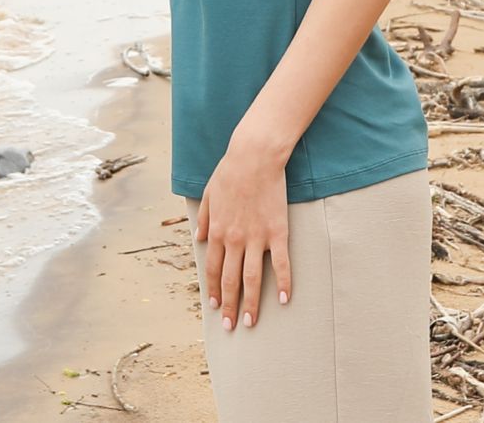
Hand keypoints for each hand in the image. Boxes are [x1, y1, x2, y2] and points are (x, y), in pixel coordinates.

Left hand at [194, 139, 291, 330]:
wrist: (254, 157)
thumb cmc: (230, 171)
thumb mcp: (208, 194)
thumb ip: (203, 218)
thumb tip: (198, 238)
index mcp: (217, 231)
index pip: (214, 269)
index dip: (215, 289)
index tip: (215, 306)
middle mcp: (235, 239)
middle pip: (231, 280)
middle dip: (229, 306)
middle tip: (231, 326)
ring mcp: (256, 237)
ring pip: (252, 279)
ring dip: (251, 303)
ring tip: (250, 322)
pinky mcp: (277, 232)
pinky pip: (281, 263)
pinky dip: (283, 283)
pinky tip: (285, 299)